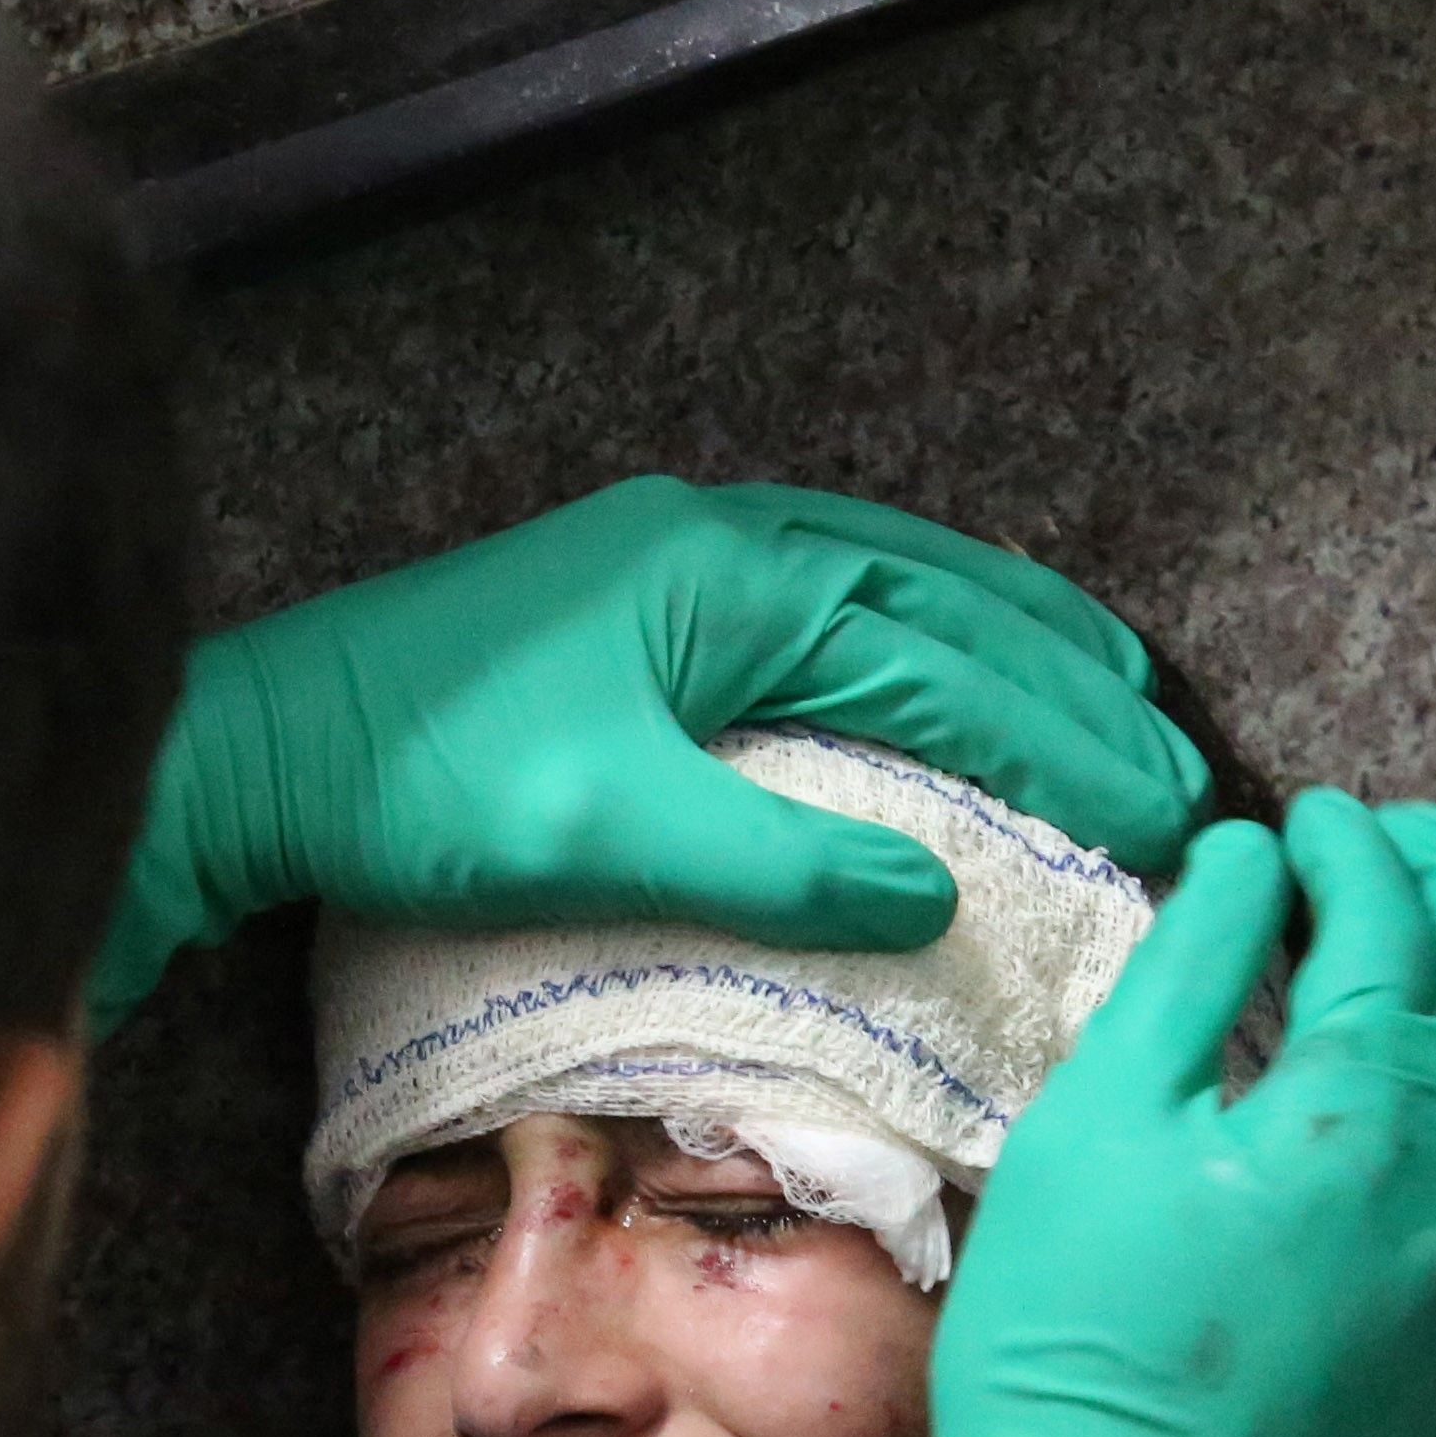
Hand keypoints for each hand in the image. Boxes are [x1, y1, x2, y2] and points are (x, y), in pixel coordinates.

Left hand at [93, 476, 1209, 1029]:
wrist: (264, 748)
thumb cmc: (424, 788)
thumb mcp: (614, 837)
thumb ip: (782, 863)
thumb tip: (933, 894)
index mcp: (729, 576)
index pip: (938, 662)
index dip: (1056, 738)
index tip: (1154, 802)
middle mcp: (719, 543)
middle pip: (938, 600)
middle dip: (1063, 675)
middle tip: (1171, 750)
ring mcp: (676, 562)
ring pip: (888, 584)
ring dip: (1001, 637)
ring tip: (1104, 681)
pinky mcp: (638, 600)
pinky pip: (824, 601)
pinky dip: (912, 634)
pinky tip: (937, 670)